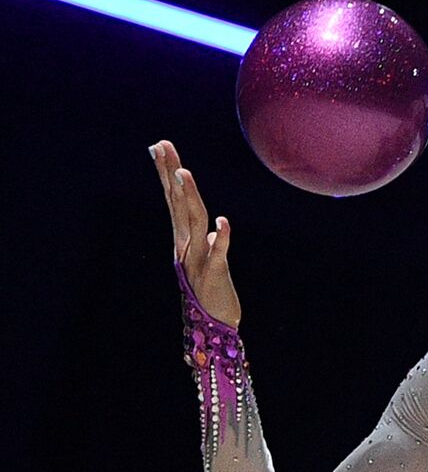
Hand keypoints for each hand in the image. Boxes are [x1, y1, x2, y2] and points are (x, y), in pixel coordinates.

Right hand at [151, 140, 241, 328]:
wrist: (215, 326)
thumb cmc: (214, 291)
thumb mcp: (211, 261)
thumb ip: (210, 241)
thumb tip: (215, 226)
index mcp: (185, 239)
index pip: (175, 200)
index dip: (168, 173)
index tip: (160, 146)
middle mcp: (186, 246)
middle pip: (178, 204)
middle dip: (171, 174)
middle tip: (163, 146)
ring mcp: (197, 260)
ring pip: (192, 224)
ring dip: (189, 199)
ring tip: (185, 174)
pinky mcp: (214, 275)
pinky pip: (218, 254)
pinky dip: (221, 239)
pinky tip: (224, 222)